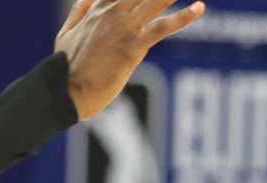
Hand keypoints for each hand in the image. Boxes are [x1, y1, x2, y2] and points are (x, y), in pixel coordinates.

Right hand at [56, 0, 205, 120]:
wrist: (67, 89)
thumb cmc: (66, 67)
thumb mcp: (66, 33)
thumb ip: (79, 13)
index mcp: (95, 9)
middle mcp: (111, 13)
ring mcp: (123, 28)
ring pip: (153, 2)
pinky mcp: (133, 46)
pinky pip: (163, 27)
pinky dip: (184, 17)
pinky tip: (200, 8)